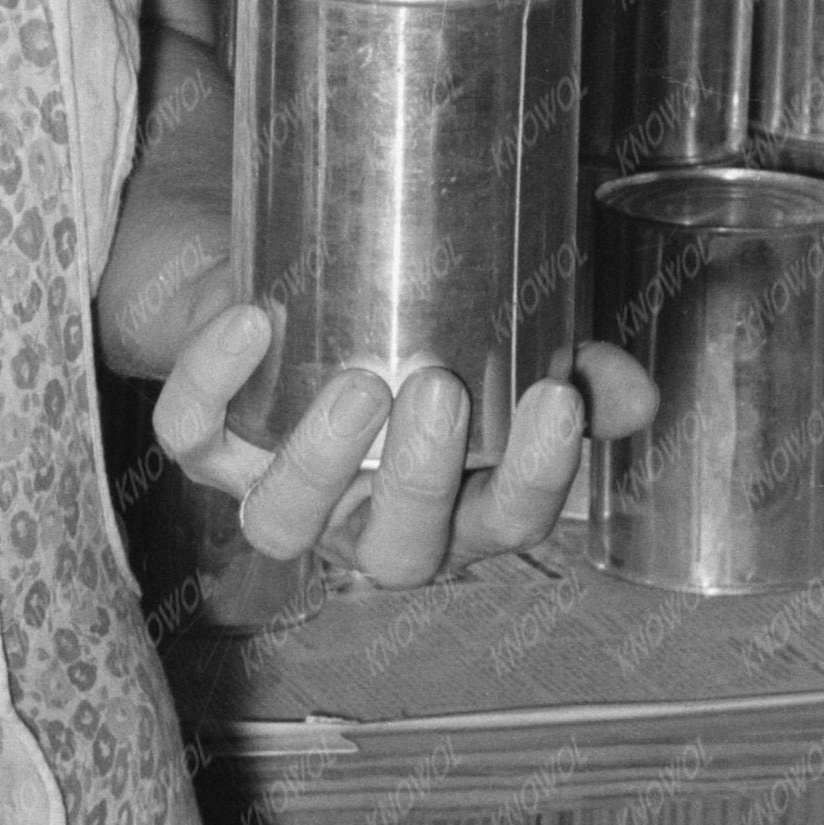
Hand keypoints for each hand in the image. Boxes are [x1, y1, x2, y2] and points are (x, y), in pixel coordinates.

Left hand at [147, 306, 657, 592]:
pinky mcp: (202, 437)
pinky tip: (250, 323)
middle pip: (393, 551)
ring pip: (282, 521)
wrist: (276, 272)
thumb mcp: (495, 334)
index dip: (533, 478)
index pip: (502, 523)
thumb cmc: (405, 320)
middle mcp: (359, 516)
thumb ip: (570, 360)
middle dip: (419, 481)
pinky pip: (191, 432)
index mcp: (445, 503)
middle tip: (440, 391)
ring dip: (318, 463)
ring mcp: (275, 483)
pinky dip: (213, 381)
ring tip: (355, 386)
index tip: (556, 400)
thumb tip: (632, 392)